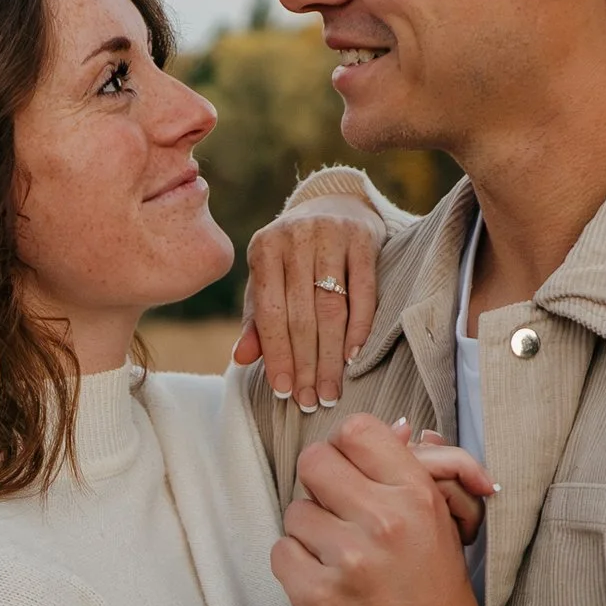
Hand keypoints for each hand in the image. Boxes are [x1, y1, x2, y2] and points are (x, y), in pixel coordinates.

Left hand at [232, 192, 382, 412]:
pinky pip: (364, 290)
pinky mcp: (363, 237)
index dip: (277, 355)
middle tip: (312, 401)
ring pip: (331, 307)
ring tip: (331, 389)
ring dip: (332, 355)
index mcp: (263, 248)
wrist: (335, 204)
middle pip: (302, 315)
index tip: (284, 392)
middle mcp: (294, 238)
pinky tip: (354, 356)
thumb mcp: (269, 278)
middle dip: (306, 364)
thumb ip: (256, 318)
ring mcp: (330, 234)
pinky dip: (360, 327)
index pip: (270, 312)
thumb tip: (241, 359)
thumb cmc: (294, 254)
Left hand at [272, 416, 491, 605]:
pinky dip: (297, 566)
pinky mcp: (317, 598)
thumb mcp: (442, 520)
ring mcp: (347, 560)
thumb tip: (395, 426)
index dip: (346, 448)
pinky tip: (324, 580)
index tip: (352, 471)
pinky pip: (281, 552)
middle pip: (314, 462)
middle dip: (321, 483)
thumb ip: (417, 468)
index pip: (356, 430)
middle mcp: (383, 521)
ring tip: (339, 556)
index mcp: (416, 495)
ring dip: (311, 531)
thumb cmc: (437, 589)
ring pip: (295, 511)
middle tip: (337, 509)